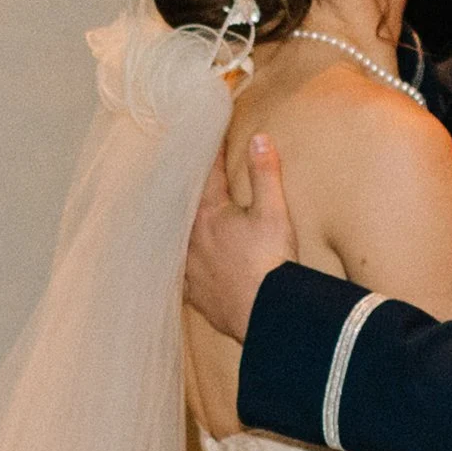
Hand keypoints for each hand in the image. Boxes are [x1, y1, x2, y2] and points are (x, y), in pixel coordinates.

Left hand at [184, 132, 295, 344]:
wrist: (267, 312)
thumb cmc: (271, 261)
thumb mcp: (274, 212)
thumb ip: (264, 173)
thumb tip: (259, 139)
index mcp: (210, 214)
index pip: (210, 177)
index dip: (214, 157)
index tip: (213, 140)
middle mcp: (193, 239)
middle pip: (186, 208)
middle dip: (190, 193)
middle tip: (187, 179)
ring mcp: (191, 268)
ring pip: (178, 243)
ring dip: (180, 230)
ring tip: (179, 223)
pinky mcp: (196, 294)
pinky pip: (181, 277)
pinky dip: (181, 268)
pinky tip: (180, 270)